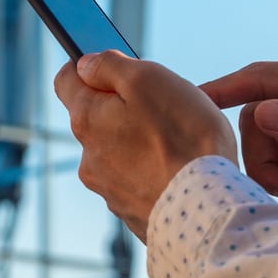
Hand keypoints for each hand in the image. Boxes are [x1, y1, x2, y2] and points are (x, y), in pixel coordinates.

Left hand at [55, 51, 237, 242]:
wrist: (210, 210)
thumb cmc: (184, 139)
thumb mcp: (148, 79)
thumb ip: (110, 66)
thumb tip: (86, 64)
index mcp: (86, 120)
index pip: (66, 80)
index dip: (90, 67)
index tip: (117, 69)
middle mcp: (88, 159)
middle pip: (98, 118)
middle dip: (124, 109)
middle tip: (164, 110)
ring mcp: (109, 190)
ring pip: (119, 152)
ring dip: (141, 144)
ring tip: (179, 146)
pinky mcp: (132, 213)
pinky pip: (138, 182)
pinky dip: (154, 173)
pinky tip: (180, 173)